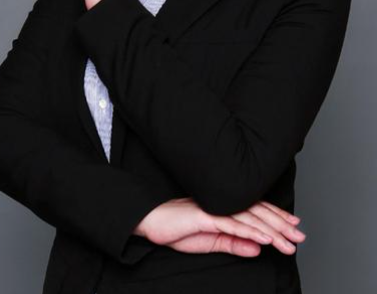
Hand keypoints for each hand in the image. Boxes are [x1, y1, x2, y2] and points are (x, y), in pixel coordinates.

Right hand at [134, 197, 305, 257]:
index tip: (295, 225)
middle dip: (282, 225)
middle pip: (259, 213)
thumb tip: (258, 249)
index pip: (256, 212)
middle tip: (301, 236)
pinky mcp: (206, 216)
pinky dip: (251, 232)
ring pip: (251, 220)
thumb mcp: (210, 242)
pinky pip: (233, 225)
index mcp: (225, 209)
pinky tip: (266, 239)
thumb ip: (234, 244)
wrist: (152, 222)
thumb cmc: (178, 230)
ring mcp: (216, 209)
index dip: (276, 217)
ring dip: (272, 231)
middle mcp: (224, 205)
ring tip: (289, 242)